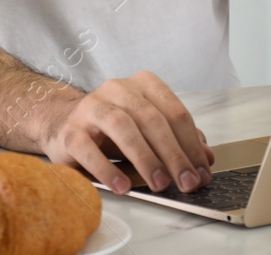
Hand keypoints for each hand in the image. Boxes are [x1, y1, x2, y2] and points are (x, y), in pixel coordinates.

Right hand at [37, 72, 214, 193]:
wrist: (64, 124)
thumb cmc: (113, 130)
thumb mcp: (148, 130)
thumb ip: (177, 140)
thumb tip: (206, 159)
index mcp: (142, 85)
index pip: (174, 111)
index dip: (191, 144)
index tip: (202, 172)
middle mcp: (117, 89)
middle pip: (151, 118)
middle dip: (173, 154)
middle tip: (186, 182)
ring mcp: (90, 107)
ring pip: (121, 125)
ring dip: (145, 158)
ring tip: (160, 185)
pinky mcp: (70, 130)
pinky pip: (88, 148)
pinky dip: (107, 168)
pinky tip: (122, 186)